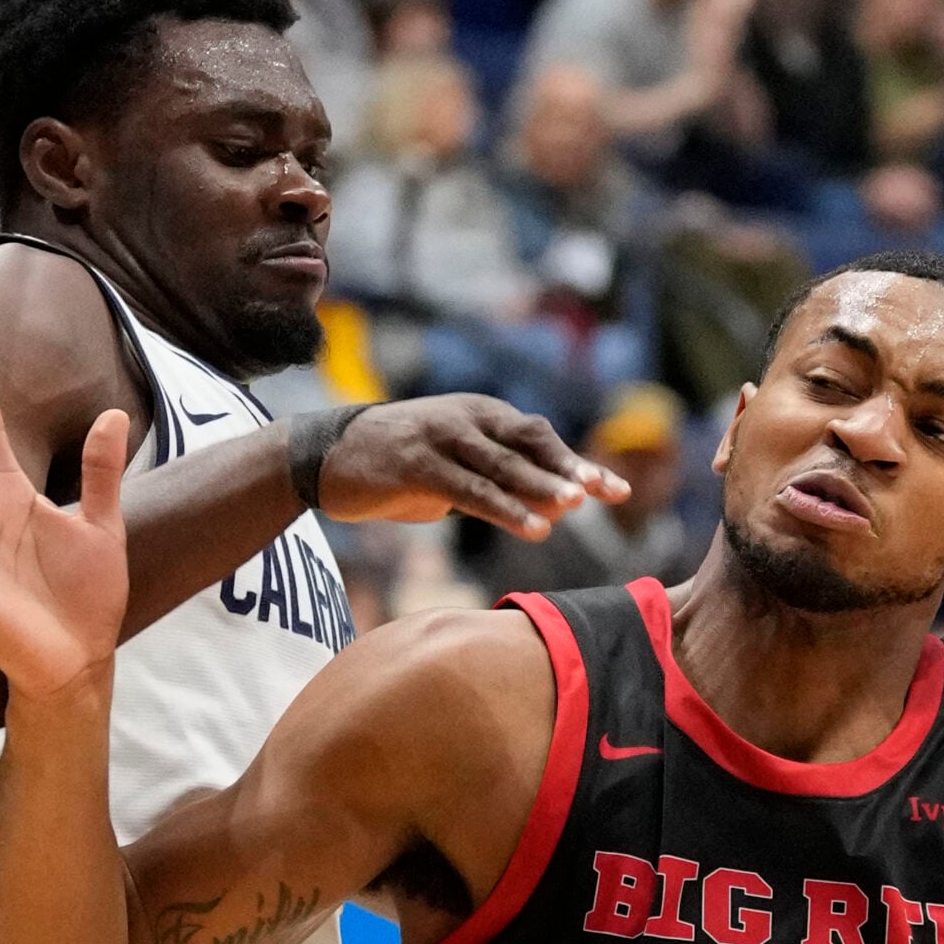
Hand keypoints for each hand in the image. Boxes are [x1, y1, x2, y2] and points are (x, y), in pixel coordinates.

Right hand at [315, 394, 626, 537]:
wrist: (326, 455)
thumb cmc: (400, 465)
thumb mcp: (457, 470)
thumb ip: (503, 484)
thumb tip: (558, 510)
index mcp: (483, 415)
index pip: (541, 438)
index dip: (578, 463)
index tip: (617, 489)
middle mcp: (467, 419)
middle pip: (530, 443)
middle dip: (570, 468)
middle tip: (606, 491)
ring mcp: (441, 438)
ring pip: (502, 464)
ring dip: (541, 486)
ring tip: (576, 505)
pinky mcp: (416, 464)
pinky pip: (469, 489)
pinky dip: (504, 508)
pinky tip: (533, 528)